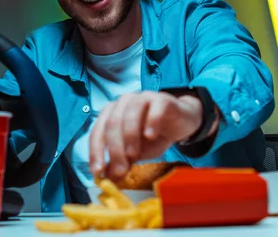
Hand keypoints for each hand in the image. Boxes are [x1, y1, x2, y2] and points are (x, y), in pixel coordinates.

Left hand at [88, 91, 217, 180]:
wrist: (182, 123)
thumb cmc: (154, 136)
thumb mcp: (136, 153)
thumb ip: (121, 162)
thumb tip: (107, 179)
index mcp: (111, 113)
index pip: (97, 132)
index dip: (95, 152)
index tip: (98, 171)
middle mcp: (123, 102)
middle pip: (112, 124)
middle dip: (114, 149)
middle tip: (120, 169)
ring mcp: (142, 98)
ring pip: (130, 114)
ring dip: (129, 136)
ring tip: (134, 155)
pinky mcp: (162, 99)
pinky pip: (154, 108)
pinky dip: (151, 122)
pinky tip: (151, 136)